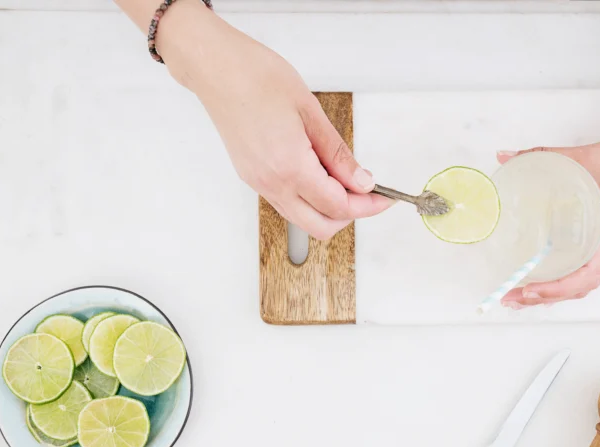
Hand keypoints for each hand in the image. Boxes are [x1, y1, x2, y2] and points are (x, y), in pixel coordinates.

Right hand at [160, 8, 390, 239]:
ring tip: (345, 180)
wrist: (215, 67)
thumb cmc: (256, 77)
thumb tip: (362, 181)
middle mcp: (272, 183)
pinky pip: (287, 203)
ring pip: (302, 219)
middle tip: (369, 195)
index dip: (367, 206)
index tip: (384, 197)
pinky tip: (321, 175)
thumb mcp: (310, 112)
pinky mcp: (251, 177)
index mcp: (290, 167)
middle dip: (350, 216)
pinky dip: (309, 199)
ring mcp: (258, 183)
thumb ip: (338, 154)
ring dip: (328, 209)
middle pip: (320, 226)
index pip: (338, 206)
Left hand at [498, 117, 599, 307]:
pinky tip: (549, 281)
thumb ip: (542, 156)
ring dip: (557, 294)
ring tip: (523, 297)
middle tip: (510, 298)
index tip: (528, 291)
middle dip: (545, 297)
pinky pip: (593, 271)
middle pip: (582, 286)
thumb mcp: (583, 155)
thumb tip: (503, 157)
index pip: (587, 273)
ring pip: (588, 283)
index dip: (556, 288)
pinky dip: (570, 281)